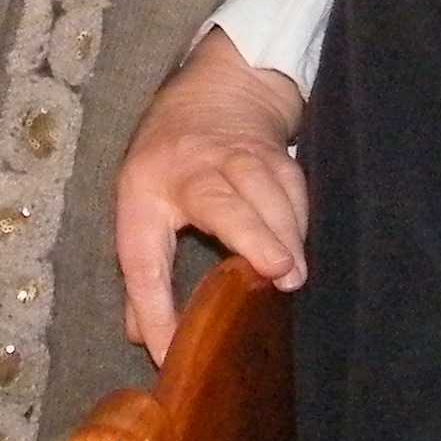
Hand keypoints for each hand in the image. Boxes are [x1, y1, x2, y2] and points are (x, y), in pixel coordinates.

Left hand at [113, 27, 308, 364]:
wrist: (216, 90)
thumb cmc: (171, 162)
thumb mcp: (139, 204)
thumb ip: (144, 274)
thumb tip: (147, 339)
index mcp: (143, 191)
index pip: (143, 255)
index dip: (153, 305)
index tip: (169, 350)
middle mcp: (189, 170)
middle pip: (219, 201)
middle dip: (249, 235)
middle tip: (276, 273)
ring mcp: (237, 157)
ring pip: (266, 191)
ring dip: (284, 234)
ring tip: (294, 277)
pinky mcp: (275, 155)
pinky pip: (293, 189)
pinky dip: (300, 223)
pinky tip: (301, 253)